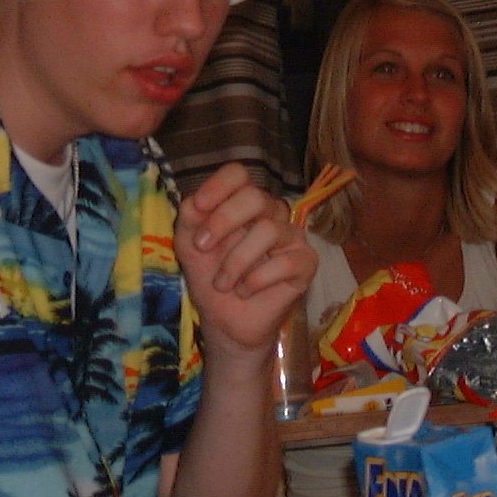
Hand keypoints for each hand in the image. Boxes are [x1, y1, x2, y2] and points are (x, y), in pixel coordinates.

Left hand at [174, 163, 316, 357]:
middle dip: (223, 221)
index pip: (238, 174)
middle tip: (203, 248)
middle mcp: (270, 214)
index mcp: (242, 204)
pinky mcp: (306, 263)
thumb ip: (190, 219)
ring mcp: (291, 237)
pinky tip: (245, 291)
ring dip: (236, 262)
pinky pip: (285, 262)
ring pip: (268, 230)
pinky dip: (256, 280)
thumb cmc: (211, 280)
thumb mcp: (190, 247)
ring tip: (223, 284)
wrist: (225, 322)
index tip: (198, 208)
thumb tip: (196, 202)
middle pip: (256, 197)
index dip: (218, 186)